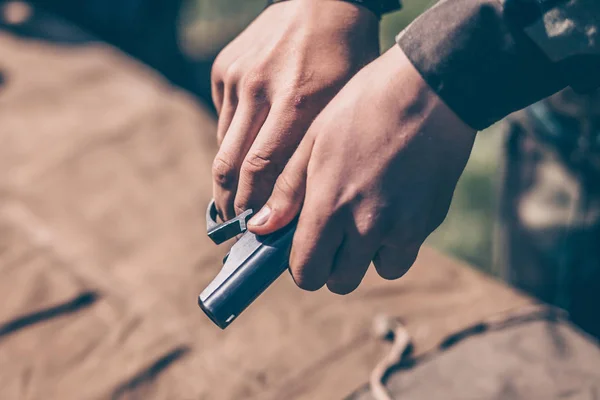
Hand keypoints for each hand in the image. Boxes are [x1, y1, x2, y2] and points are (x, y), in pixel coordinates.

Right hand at [211, 0, 379, 219]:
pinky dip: (231, 144)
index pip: (263, 171)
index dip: (254, 207)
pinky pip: (223, 121)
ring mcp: (238, 77)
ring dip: (227, 180)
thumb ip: (317, 150)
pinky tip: (245, 155)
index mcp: (299, 102)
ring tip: (235, 202)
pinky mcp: (224, 68)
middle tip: (236, 227)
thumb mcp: (345, 105)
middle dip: (231, 204)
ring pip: (223, 147)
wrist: (323, 1)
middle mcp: (261, 90)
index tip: (253, 232)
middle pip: (232, 166)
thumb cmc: (347, 59)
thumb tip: (291, 201)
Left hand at [248, 46, 476, 293]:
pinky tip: (391, 208)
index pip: (307, 273)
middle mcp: (367, 227)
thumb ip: (287, 191)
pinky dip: (394, 243)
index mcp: (330, 206)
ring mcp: (403, 228)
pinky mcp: (429, 222)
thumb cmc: (363, 107)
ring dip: (364, 256)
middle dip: (331, 264)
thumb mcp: (314, 140)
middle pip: (341, 281)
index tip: (302, 245)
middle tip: (332, 231)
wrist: (432, 90)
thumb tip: (261, 228)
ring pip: (376, 270)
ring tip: (363, 216)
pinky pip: (404, 252)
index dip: (301, 264)